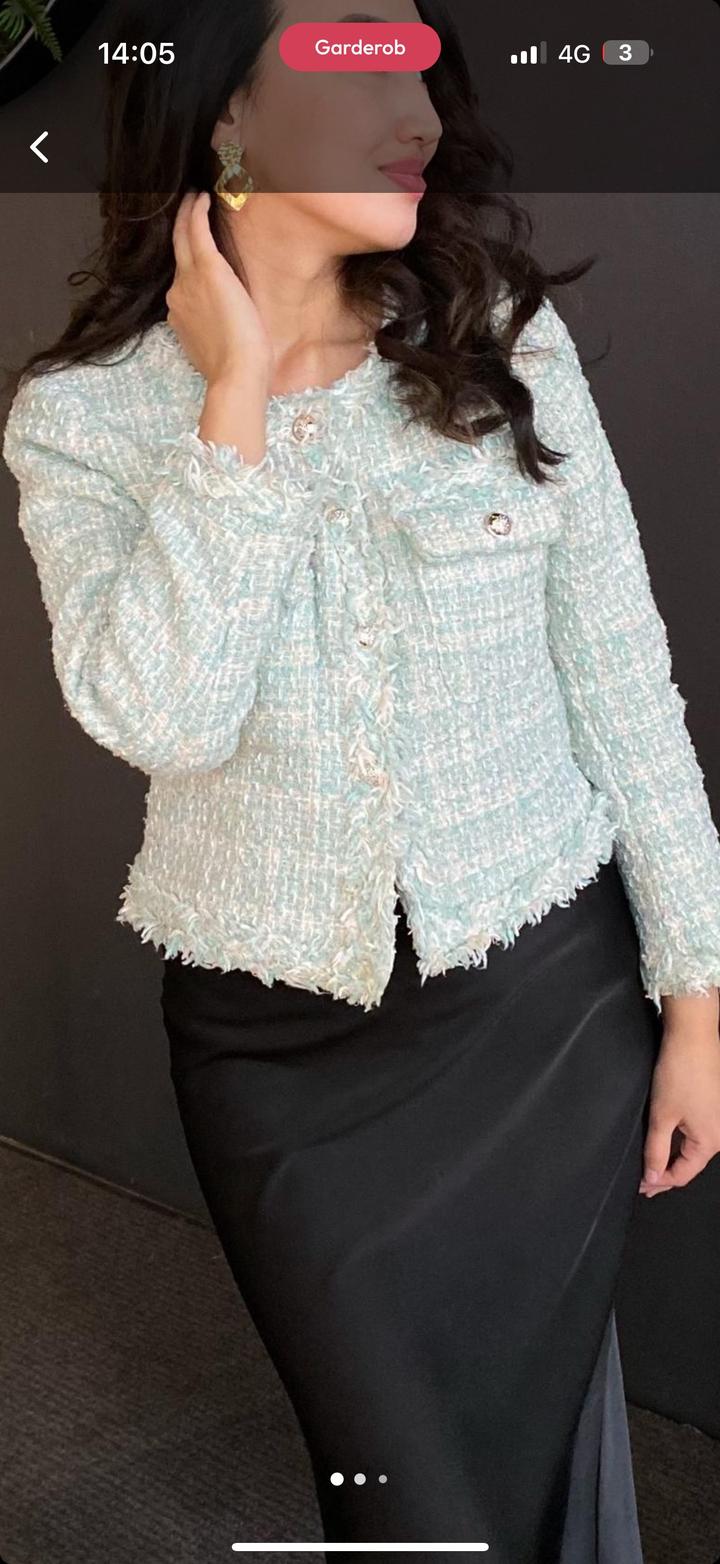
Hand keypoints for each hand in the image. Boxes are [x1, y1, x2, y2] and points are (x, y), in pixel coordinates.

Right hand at [165, 190, 272, 383]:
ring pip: (182, 237)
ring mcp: (188, 280)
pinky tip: (202, 198)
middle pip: (176, 251)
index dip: (185, 259)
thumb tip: (215, 326)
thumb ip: (207, 330)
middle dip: (180, 228)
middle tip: (185, 207)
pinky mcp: (208, 269)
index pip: (181, 278)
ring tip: (193, 198)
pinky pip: (196, 231)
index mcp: (179, 312)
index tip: (191, 246)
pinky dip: (196, 213)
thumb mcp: (212, 347)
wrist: (236, 373)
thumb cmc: (233, 368)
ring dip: (187, 214)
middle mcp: (177, 293)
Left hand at [639, 1022, 719, 1196]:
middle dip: (666, 1172)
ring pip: (693, 1148)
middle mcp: (719, 1135)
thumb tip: (653, 1177)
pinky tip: (665, 1142)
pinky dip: (679, 1141)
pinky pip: (696, 1133)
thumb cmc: (680, 1073)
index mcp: (710, 1142)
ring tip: (651, 1164)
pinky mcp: (714, 1107)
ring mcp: (718, 1120)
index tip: (641, 1186)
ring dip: (672, 1157)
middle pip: (690, 1163)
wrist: (693, 1038)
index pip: (683, 1174)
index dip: (659, 1182)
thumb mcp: (662, 1116)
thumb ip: (656, 1150)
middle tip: (644, 1181)